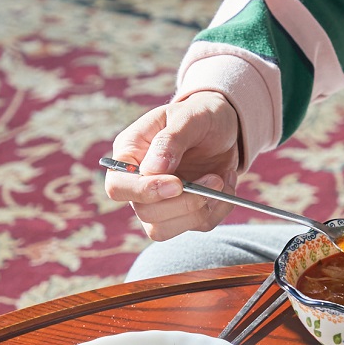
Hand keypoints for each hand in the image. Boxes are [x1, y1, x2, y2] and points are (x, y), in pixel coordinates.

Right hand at [103, 92, 241, 240]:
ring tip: (221, 180)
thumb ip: (170, 139)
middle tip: (215, 179)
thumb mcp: (189, 116)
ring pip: (165, 229)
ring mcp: (159, 202)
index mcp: (130, 154)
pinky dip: (218, 208)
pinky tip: (226, 183)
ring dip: (199, 211)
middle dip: (184, 203)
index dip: (144, 192)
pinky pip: (197, 225)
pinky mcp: (184, 212)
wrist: (224, 126)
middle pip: (145, 213)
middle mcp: (139, 182)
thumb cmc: (200, 115)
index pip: (117, 187)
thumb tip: (153, 170)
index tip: (177, 184)